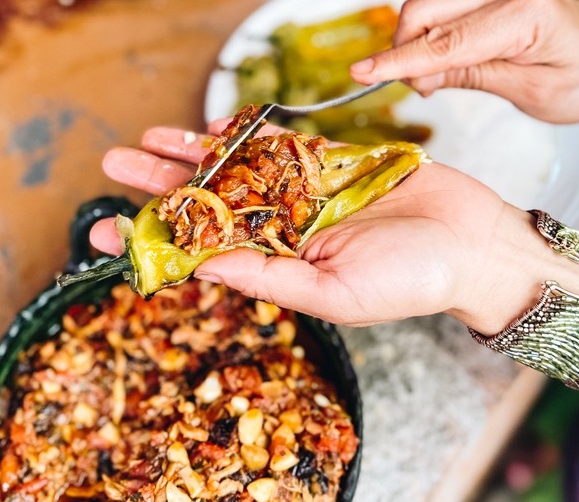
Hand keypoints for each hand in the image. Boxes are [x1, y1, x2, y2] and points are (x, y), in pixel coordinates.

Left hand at [90, 124, 549, 330]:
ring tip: (141, 141)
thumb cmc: (414, 281)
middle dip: (160, 187)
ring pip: (234, 172)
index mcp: (279, 270)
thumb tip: (204, 268)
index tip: (104, 231)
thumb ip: (270, 278)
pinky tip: (203, 131)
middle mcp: (285, 234)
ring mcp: (306, 197)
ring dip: (188, 157)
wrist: (474, 244)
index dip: (155, 240)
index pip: (203, 254)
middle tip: (111, 165)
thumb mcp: (336, 294)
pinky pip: (276, 148)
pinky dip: (240, 138)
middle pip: (208, 206)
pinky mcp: (331, 165)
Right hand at [349, 0, 578, 122]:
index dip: (400, 61)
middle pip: (425, 10)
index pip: (448, 41)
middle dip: (405, 51)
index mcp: (527, 15)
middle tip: (421, 91)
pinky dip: (428, 32)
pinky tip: (441, 55)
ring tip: (434, 77)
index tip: (360, 74)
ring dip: (415, 42)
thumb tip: (416, 78)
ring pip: (426, 5)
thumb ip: (472, 76)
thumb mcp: (533, 93)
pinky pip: (440, 5)